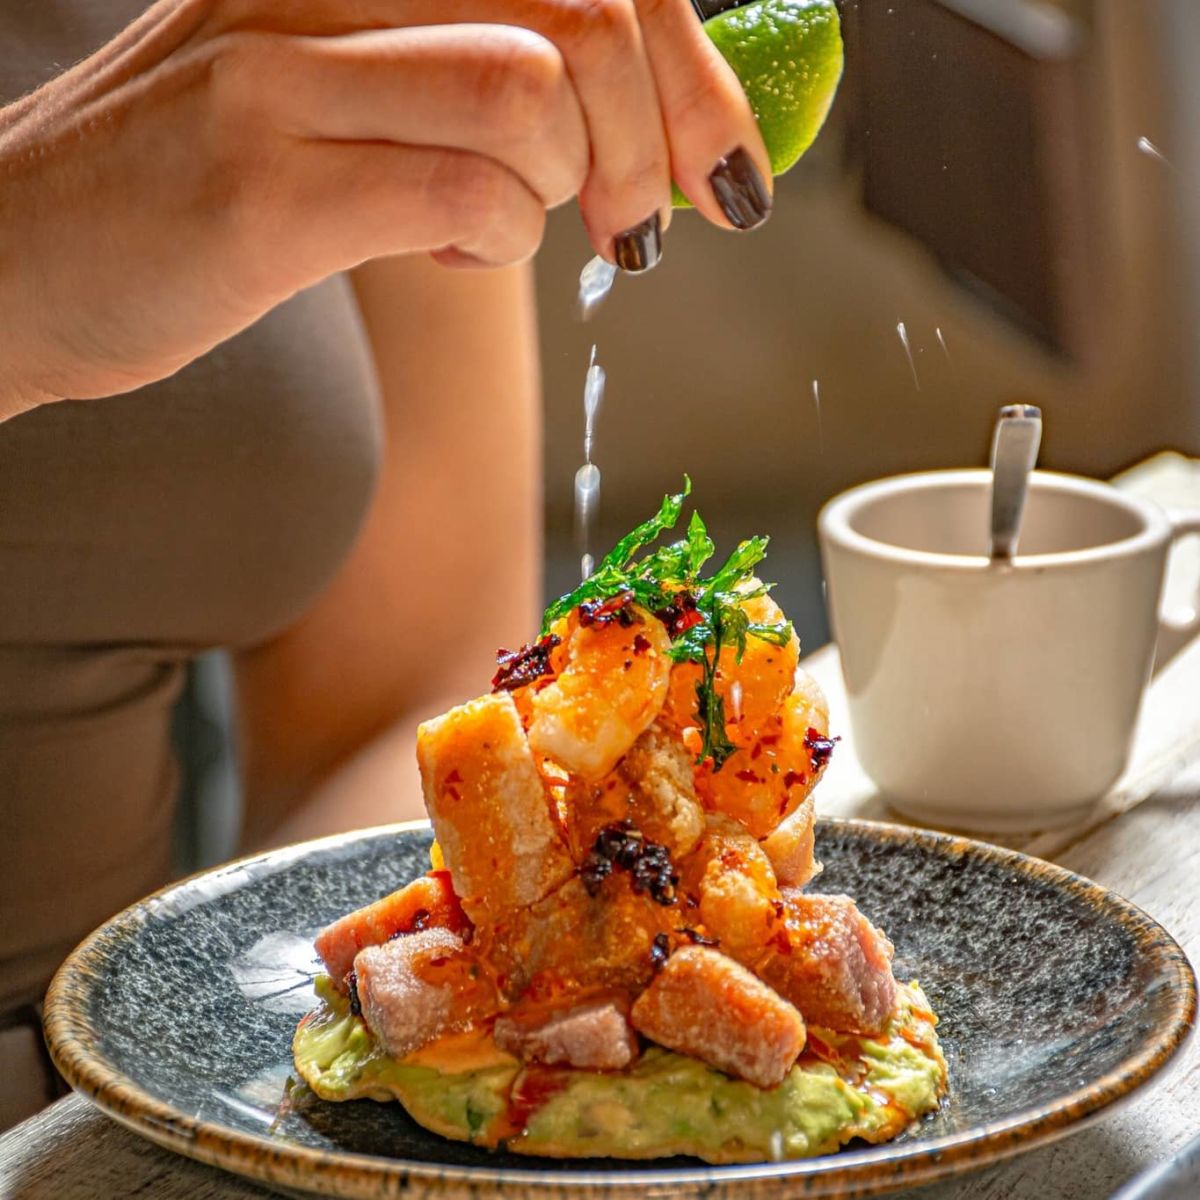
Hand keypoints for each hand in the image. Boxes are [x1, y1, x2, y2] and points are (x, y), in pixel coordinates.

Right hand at [0, 0, 770, 416]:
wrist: (17, 263)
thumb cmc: (191, 196)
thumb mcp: (329, 97)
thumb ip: (457, 84)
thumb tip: (625, 127)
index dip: (687, 61)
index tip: (716, 166)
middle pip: (586, 6)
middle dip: (656, 137)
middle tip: (643, 227)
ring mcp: (279, 66)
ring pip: (535, 91)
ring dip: (563, 191)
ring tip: (516, 230)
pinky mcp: (261, 181)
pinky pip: (465, 193)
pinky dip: (496, 242)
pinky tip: (447, 255)